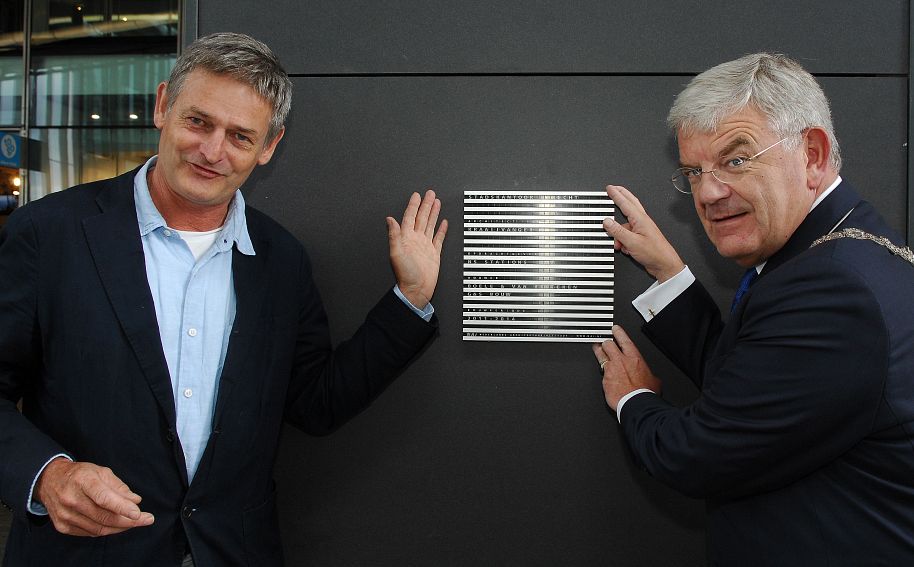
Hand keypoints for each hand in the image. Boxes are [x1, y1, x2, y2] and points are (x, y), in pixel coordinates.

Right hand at [35, 458, 154, 536]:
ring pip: (99, 528)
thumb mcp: (101, 472)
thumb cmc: (79, 475)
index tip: (138, 513)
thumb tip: (135, 501)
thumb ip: (119, 487)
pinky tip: (116, 525)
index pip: (104, 498)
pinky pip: (90, 533)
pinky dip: (106, 530)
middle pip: (104, 517)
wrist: (49, 480)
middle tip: (146, 520)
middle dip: (129, 521)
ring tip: (134, 522)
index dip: (122, 507)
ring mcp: (65, 515)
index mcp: (83, 481)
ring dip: (120, 528)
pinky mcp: (62, 526)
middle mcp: (71, 499)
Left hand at [387, 190, 447, 307]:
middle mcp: (415, 240)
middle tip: (430, 194)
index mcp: (406, 238)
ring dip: (433, 213)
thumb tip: (389, 219)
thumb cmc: (405, 275)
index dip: (413, 205)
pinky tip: (443, 222)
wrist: (416, 289)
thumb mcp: (396, 252)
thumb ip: (394, 235)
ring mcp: (425, 246)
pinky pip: (438, 238)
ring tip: (437, 202)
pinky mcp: (434, 253)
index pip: (410, 217)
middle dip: (425, 205)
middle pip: (421, 217)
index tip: (416, 195)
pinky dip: (441, 229)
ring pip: (430, 224)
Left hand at [593, 325, 661, 411]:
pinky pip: (601, 373)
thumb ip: (648, 374)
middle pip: (608, 344)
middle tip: (604, 342)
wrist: (636, 403)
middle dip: (606, 342)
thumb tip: (650, 377)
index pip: (623, 339)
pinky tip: (604, 375)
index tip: (614, 329)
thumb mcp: (653, 380)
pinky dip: (603, 374)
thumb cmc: (645, 392)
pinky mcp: (604, 380)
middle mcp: (620, 361)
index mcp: (634, 358)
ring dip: (598, 352)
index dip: (618, 332)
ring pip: (600, 356)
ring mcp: (610, 369)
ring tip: (596, 349)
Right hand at [603, 185, 684, 282]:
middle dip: (621, 195)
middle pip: (630, 204)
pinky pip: (628, 235)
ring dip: (619, 234)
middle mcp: (642, 222)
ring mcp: (642, 229)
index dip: (616, 195)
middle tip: (613, 189)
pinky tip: (625, 248)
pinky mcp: (641, 238)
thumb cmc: (654, 253)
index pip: (626, 203)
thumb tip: (607, 222)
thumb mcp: (632, 242)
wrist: (664, 265)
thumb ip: (618, 231)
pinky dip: (623, 241)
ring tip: (618, 243)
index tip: (610, 188)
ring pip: (625, 225)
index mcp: (640, 219)